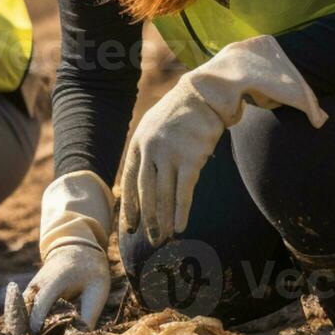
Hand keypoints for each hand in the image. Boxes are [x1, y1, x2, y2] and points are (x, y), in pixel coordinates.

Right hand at [25, 244, 111, 331]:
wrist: (77, 249)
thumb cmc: (91, 271)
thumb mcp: (97, 290)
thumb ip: (89, 313)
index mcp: (56, 279)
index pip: (42, 303)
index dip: (36, 323)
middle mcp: (39, 283)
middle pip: (24, 310)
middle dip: (24, 331)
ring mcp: (31, 287)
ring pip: (18, 311)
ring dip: (19, 330)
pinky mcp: (29, 293)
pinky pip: (20, 311)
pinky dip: (20, 326)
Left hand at [118, 77, 225, 245]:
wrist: (204, 94)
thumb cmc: (179, 115)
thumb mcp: (152, 128)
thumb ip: (145, 153)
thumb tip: (140, 182)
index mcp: (137, 144)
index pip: (130, 183)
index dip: (130, 207)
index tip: (131, 227)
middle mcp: (150, 150)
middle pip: (146, 193)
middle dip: (148, 219)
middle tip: (151, 240)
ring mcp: (170, 153)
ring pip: (164, 195)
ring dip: (165, 220)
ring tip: (167, 238)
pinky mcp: (192, 157)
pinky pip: (184, 190)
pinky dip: (182, 211)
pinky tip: (182, 226)